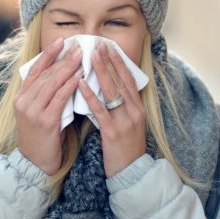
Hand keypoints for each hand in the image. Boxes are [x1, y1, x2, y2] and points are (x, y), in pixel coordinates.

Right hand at [14, 38, 82, 174]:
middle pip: (45, 74)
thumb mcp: (39, 112)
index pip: (35, 69)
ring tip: (81, 56)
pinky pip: (59, 98)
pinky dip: (70, 85)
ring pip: (52, 83)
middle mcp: (24, 102)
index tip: (60, 40)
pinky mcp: (45, 121)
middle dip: (63, 58)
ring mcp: (33, 111)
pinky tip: (80, 76)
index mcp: (21, 98)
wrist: (35, 164)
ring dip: (68, 68)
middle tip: (78, 46)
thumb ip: (46, 95)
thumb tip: (64, 74)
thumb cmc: (42, 137)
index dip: (48, 54)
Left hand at [79, 44, 145, 177]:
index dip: (119, 62)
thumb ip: (122, 108)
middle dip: (109, 61)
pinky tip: (80, 84)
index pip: (129, 80)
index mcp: (138, 109)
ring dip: (100, 72)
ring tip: (91, 57)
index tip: (109, 47)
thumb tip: (110, 90)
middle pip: (121, 81)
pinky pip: (100, 110)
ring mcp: (125, 121)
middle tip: (98, 44)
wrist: (132, 174)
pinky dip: (90, 96)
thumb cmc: (126, 149)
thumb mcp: (130, 125)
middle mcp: (134, 112)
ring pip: (112, 92)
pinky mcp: (114, 133)